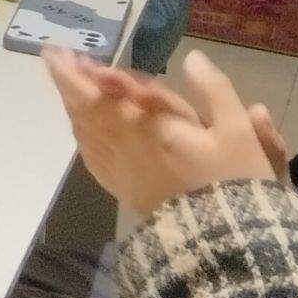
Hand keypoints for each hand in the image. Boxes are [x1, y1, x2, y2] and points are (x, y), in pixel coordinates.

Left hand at [47, 46, 279, 216]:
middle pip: (86, 109)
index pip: (99, 94)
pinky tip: (81, 129)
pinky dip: (82, 136)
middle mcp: (124, 146)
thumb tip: (193, 58)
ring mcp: (120, 171)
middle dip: (70, 83)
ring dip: (74, 105)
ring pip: (85, 131)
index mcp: (147, 127)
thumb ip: (214, 91)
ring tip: (69, 85)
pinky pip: (93, 157)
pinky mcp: (124, 191)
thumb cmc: (234, 184)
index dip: (78, 73)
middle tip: (58, 60)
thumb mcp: (238, 133)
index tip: (62, 53)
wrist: (227, 244)